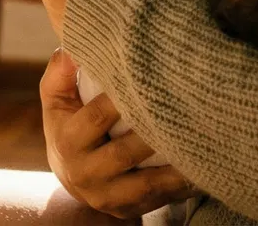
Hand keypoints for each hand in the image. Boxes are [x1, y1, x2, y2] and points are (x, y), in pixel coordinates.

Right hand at [42, 49, 196, 217]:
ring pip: (144, 184)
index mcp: (67, 141)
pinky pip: (156, 200)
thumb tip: (71, 48)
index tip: (151, 79)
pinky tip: (201, 171)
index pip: (97, 117)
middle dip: (155, 133)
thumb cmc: (67, 124)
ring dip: (173, 167)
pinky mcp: (125, 210)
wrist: (69, 175)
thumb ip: (60, 72)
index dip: (122, 100)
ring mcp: (105, 196)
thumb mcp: (56, 99)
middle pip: (125, 152)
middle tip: (186, 110)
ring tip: (199, 144)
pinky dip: (179, 187)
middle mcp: (83, 173)